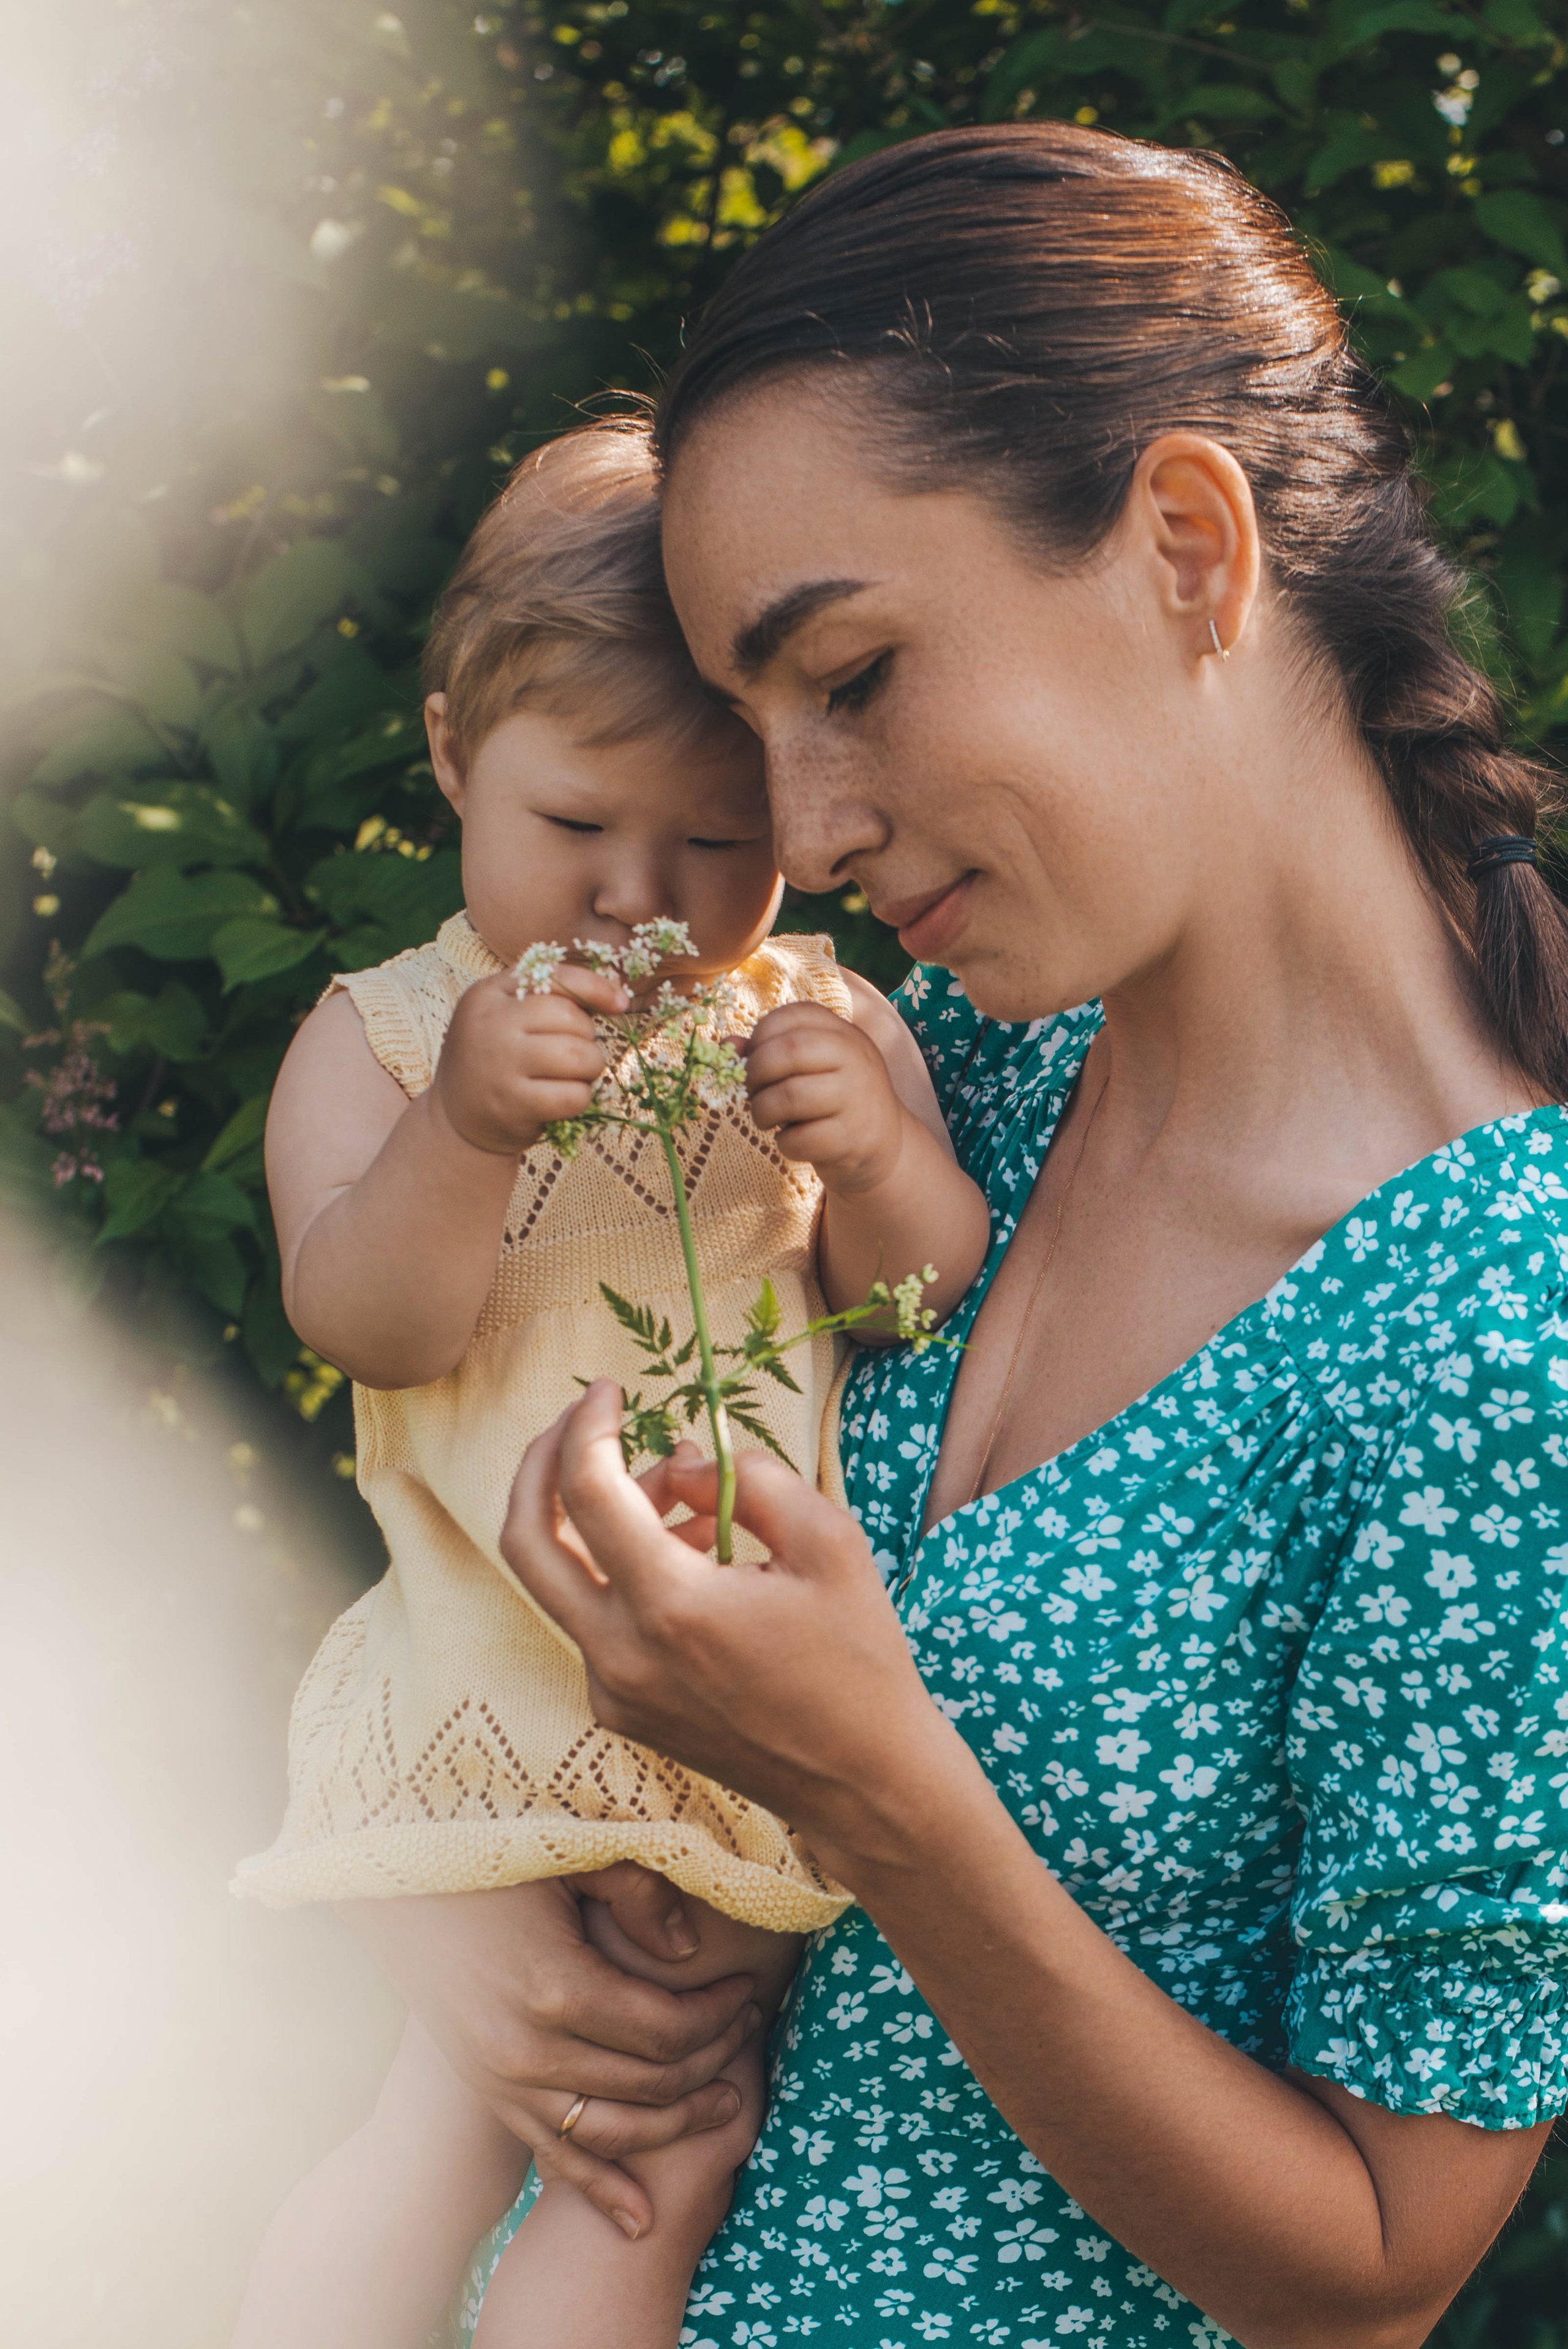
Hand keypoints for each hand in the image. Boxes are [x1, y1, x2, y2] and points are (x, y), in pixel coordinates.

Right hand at [338, 1868, 762, 2237]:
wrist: (397, 1893)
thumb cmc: (489, 1863)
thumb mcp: (567, 1859)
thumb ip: (635, 1896)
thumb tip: (690, 1951)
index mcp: (557, 1987)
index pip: (667, 2030)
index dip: (720, 2016)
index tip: (748, 1991)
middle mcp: (530, 2048)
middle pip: (650, 2084)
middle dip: (714, 2064)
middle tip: (751, 2030)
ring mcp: (505, 2080)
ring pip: (612, 2132)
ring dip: (676, 2128)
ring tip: (728, 2104)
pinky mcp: (489, 2094)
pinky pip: (551, 2156)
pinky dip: (599, 2190)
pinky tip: (640, 2220)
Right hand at [430, 963, 626, 1157]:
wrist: (455, 1118)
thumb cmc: (495, 1060)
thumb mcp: (504, 1016)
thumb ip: (545, 997)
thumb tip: (615, 996)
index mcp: (489, 993)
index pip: (555, 977)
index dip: (596, 988)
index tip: (620, 1004)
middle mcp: (491, 1024)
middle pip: (571, 1018)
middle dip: (588, 1037)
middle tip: (575, 1053)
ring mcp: (501, 1065)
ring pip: (578, 1056)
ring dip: (590, 1068)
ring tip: (574, 1075)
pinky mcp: (513, 1104)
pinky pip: (573, 1095)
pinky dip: (580, 1098)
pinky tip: (563, 1099)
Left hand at [500, 1391, 972, 1871]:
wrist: (864, 1782)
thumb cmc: (859, 1658)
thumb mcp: (827, 1542)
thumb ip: (748, 1479)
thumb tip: (678, 1461)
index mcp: (671, 1608)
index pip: (587, 1491)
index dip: (588, 1425)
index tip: (610, 1390)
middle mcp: (621, 1655)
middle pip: (526, 1540)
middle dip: (540, 1463)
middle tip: (581, 1421)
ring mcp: (612, 1690)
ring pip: (562, 1579)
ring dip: (599, 1520)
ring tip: (687, 1504)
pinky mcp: (620, 1710)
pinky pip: (594, 1620)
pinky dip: (622, 1572)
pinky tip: (693, 1563)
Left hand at [744, 998, 906, 1194]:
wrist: (883, 1146)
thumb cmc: (833, 1100)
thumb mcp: (810, 1067)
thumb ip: (770, 1050)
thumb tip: (728, 1045)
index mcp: (843, 1033)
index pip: (793, 1016)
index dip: (760, 1036)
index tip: (755, 1058)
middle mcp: (855, 1059)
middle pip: (789, 1050)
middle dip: (756, 1073)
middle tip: (753, 1091)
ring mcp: (856, 1099)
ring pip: (790, 1096)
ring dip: (762, 1111)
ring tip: (766, 1118)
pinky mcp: (851, 1139)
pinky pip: (800, 1139)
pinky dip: (784, 1144)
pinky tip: (792, 1141)